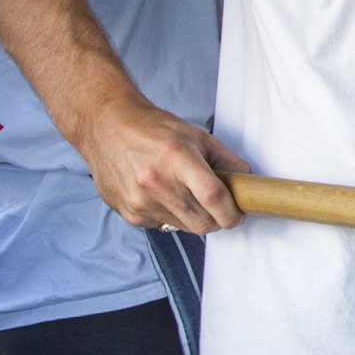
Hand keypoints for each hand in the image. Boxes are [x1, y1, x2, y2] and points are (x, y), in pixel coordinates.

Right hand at [74, 94, 246, 233]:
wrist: (107, 127)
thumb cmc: (153, 129)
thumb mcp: (196, 135)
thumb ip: (226, 159)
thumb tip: (247, 180)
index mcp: (178, 159)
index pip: (213, 197)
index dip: (231, 213)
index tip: (238, 216)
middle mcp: (157, 183)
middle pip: (201, 222)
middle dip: (216, 220)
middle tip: (216, 207)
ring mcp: (140, 201)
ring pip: (183, 227)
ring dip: (192, 217)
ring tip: (185, 193)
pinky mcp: (129, 212)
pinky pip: (161, 225)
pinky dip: (169, 216)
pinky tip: (161, 194)